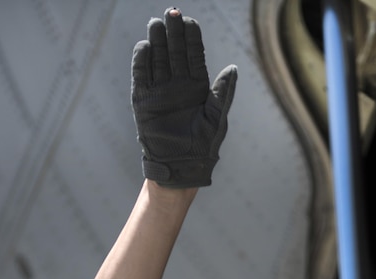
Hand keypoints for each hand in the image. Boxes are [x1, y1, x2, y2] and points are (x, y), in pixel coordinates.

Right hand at [131, 8, 236, 187]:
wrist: (181, 166)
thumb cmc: (203, 146)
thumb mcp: (217, 118)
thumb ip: (223, 93)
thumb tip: (234, 69)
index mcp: (197, 87)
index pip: (194, 56)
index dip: (192, 39)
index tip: (190, 21)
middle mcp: (178, 85)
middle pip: (175, 53)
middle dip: (174, 33)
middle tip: (171, 13)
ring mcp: (160, 92)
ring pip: (158, 60)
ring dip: (158, 42)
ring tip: (156, 23)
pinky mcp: (144, 101)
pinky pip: (141, 77)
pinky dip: (142, 62)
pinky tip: (144, 46)